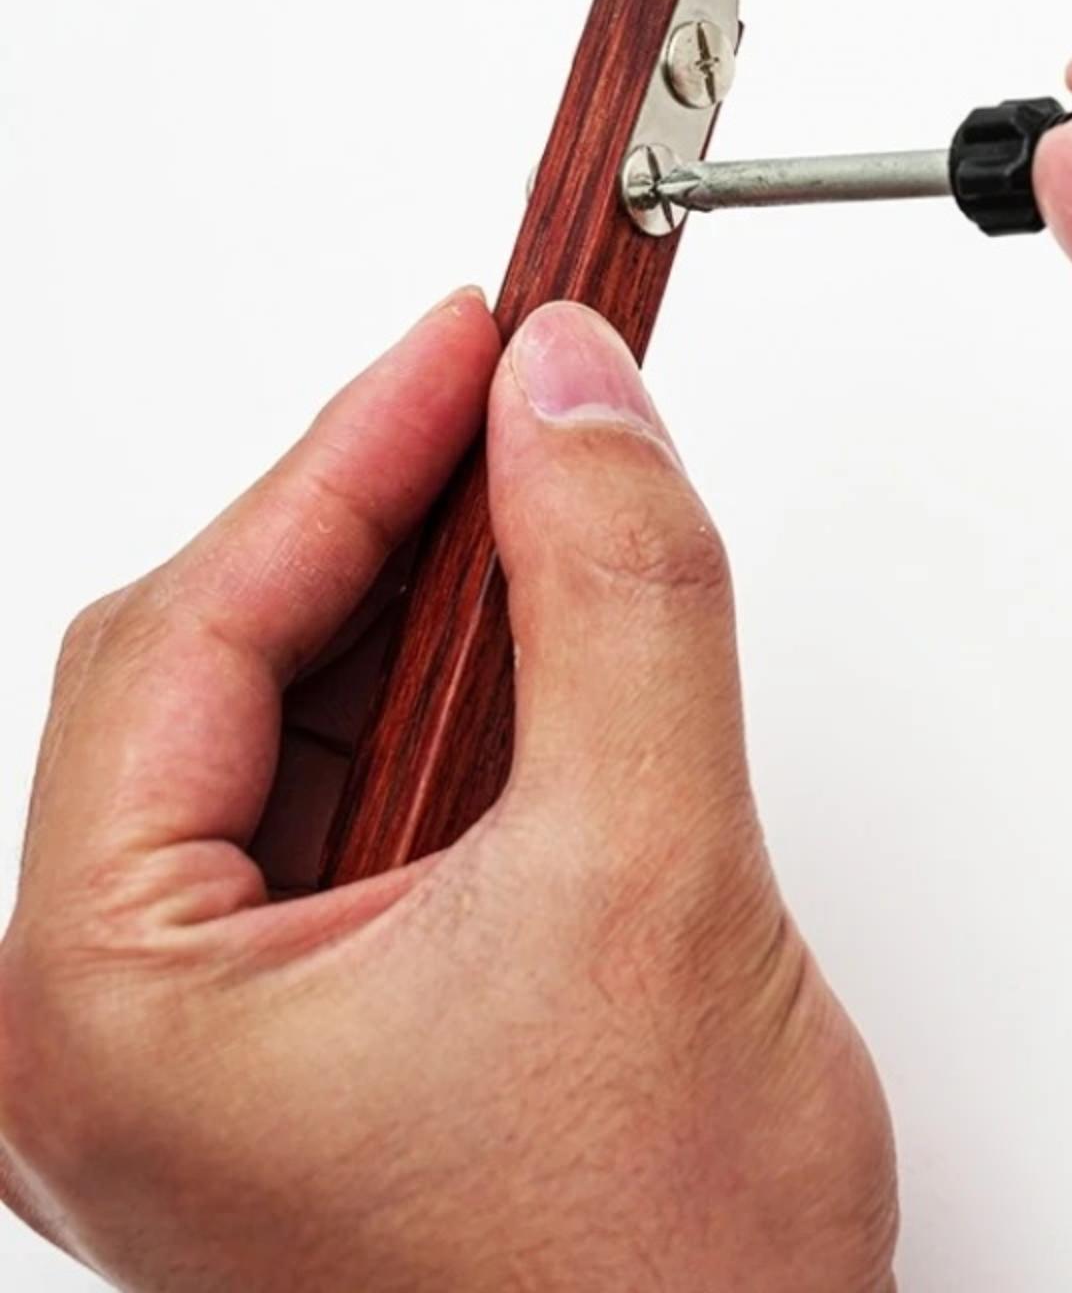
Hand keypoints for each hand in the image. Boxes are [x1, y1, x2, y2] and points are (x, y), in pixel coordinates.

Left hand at [0, 294, 896, 1290]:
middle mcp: (125, 1029)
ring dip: (429, 601)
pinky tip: (539, 644)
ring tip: (543, 501)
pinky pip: (354, 802)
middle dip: (385, 516)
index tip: (467, 340)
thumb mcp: (658, 881)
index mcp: (109, 1010)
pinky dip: (452, 700)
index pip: (198, 632)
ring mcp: (217, 1037)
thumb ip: (622, 604)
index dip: (348, 453)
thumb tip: (576, 400)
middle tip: (509, 397)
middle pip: (229, 666)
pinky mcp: (320, 1028)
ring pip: (298, 726)